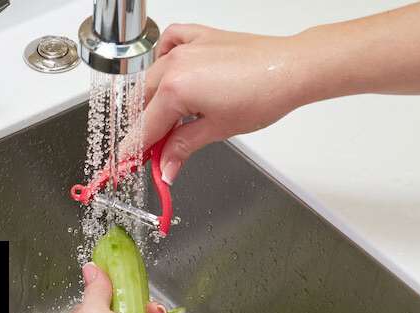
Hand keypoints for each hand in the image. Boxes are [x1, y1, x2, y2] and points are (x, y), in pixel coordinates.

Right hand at [143, 24, 313, 183]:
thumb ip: (183, 148)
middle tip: (157, 151)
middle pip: (143, 104)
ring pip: (152, 77)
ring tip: (170, 122)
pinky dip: (164, 58)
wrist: (292, 68)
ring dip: (154, 101)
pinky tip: (171, 74)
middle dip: (147, 129)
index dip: (134, 151)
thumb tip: (166, 168)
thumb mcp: (218, 130)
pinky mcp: (199, 37)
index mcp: (175, 90)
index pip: (145, 128)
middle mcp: (174, 65)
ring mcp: (185, 48)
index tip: (127, 165)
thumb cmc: (263, 95)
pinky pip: (169, 43)